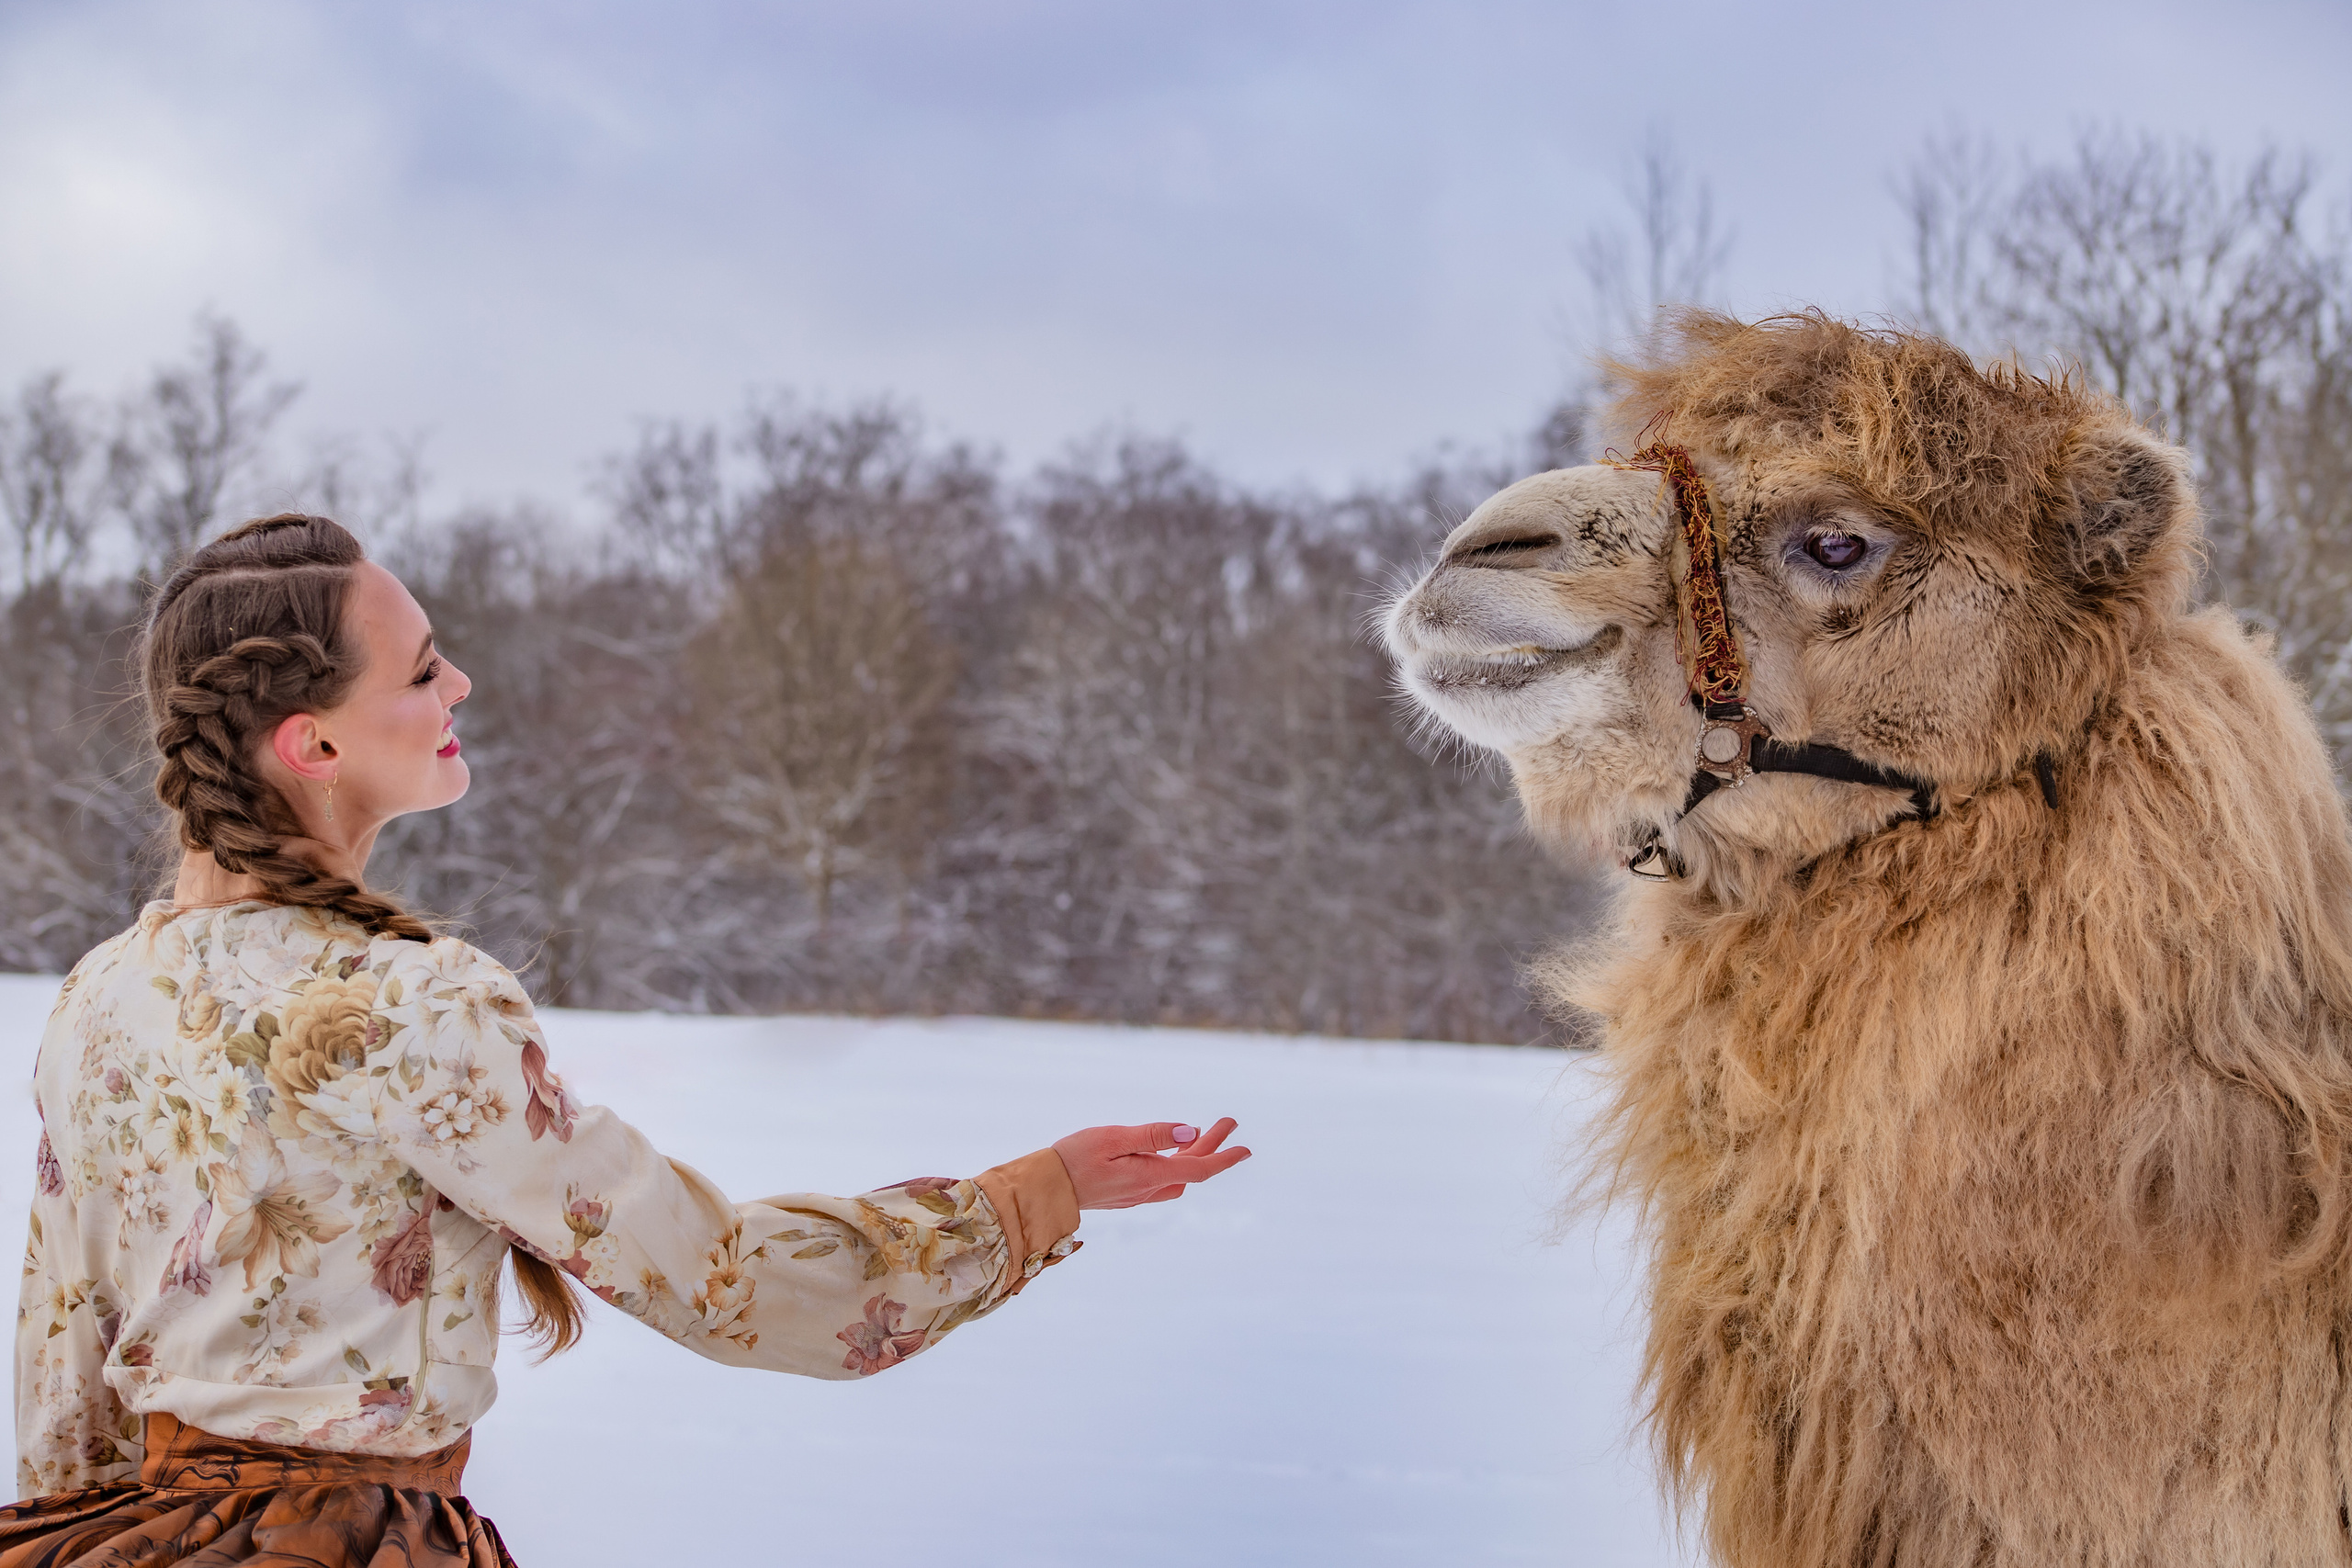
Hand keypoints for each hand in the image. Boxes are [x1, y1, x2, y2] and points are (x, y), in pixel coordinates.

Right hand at [1052, 1118, 1250, 1209]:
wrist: (1043, 1191)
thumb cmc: (1073, 1158)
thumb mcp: (1113, 1137)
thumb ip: (1152, 1135)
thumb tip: (1189, 1131)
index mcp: (1149, 1176)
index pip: (1198, 1168)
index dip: (1224, 1158)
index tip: (1245, 1149)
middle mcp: (1147, 1191)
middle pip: (1191, 1169)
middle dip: (1211, 1146)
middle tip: (1228, 1122)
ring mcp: (1136, 1196)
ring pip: (1177, 1177)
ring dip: (1194, 1155)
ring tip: (1203, 1133)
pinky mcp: (1125, 1195)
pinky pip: (1161, 1181)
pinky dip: (1175, 1164)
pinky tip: (1171, 1152)